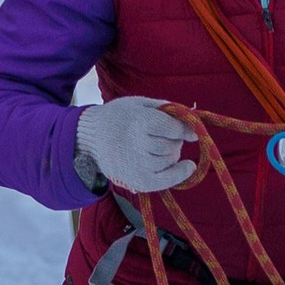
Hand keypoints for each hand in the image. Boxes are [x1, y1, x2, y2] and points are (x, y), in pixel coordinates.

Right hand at [77, 95, 196, 193]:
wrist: (90, 137)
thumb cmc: (118, 116)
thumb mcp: (140, 103)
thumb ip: (167, 108)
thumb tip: (194, 116)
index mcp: (140, 121)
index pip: (174, 128)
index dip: (186, 130)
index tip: (193, 132)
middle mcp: (139, 144)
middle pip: (172, 145)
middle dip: (174, 140)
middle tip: (163, 136)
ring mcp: (138, 165)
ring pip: (170, 160)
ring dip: (171, 153)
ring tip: (158, 147)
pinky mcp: (137, 180)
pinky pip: (166, 180)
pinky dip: (179, 174)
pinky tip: (189, 167)